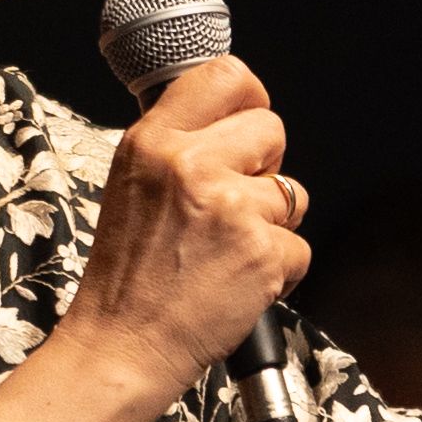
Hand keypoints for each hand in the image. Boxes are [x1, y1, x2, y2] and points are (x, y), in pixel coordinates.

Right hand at [55, 56, 310, 396]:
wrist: (122, 346)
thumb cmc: (126, 276)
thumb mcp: (130, 185)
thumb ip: (176, 147)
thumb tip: (231, 121)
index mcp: (152, 141)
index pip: (224, 75)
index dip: (250, 97)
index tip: (248, 123)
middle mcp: (190, 164)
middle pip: (271, 128)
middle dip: (265, 166)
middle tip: (232, 204)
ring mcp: (230, 207)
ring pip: (292, 190)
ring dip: (272, 224)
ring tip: (228, 252)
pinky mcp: (262, 252)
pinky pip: (300, 245)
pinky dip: (279, 270)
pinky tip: (239, 282)